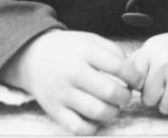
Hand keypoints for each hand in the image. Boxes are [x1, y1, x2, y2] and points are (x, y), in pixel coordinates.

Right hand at [0, 28, 141, 134]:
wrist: (32, 57)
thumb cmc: (67, 49)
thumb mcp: (89, 39)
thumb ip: (112, 51)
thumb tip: (132, 71)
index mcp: (84, 51)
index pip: (118, 66)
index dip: (134, 76)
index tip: (136, 80)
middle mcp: (73, 73)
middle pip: (110, 92)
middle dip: (125, 97)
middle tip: (125, 94)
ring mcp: (63, 94)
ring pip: (97, 112)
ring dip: (113, 112)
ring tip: (113, 106)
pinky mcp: (55, 111)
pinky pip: (79, 128)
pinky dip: (94, 127)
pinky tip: (97, 118)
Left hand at [128, 26, 167, 118]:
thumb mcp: (158, 45)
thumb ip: (139, 62)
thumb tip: (123, 82)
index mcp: (151, 50)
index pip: (134, 82)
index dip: (143, 84)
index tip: (153, 79)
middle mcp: (163, 63)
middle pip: (148, 99)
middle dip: (158, 95)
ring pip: (164, 108)